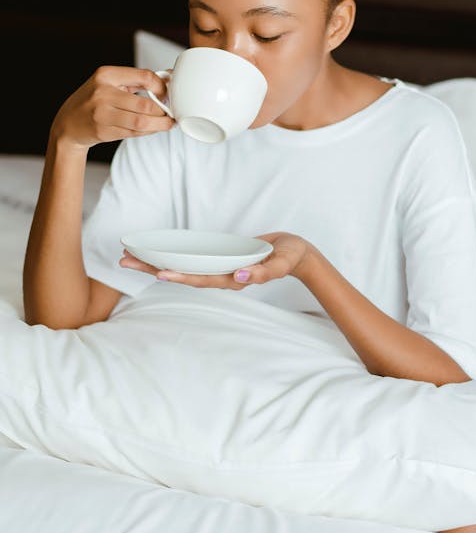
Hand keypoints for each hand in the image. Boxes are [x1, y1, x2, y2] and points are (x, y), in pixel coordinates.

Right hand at [50, 65, 175, 149]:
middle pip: (145, 105)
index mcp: (106, 75)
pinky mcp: (103, 131)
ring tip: (168, 123)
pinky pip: (134, 133)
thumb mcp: (109, 82)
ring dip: (160, 125)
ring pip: (141, 122)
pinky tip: (153, 128)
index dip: (162, 87)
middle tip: (171, 113)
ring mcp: (102, 114)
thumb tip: (168, 80)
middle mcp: (103, 93)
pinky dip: (148, 131)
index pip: (145, 77)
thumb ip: (136, 81)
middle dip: (164, 111)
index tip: (167, 94)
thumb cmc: (94, 100)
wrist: (68, 123)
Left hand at [119, 232, 312, 289]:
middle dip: (153, 269)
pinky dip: (172, 256)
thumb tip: (240, 276)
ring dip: (156, 263)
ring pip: (182, 267)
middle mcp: (221, 275)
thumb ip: (264, 272)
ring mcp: (218, 268)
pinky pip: (191, 259)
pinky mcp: (218, 257)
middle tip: (125, 262)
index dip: (181, 277)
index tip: (159, 273)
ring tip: (130, 258)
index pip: (202, 280)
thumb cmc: (289, 257)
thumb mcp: (281, 263)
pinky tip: (155, 252)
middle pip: (183, 275)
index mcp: (233, 278)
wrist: (295, 253)